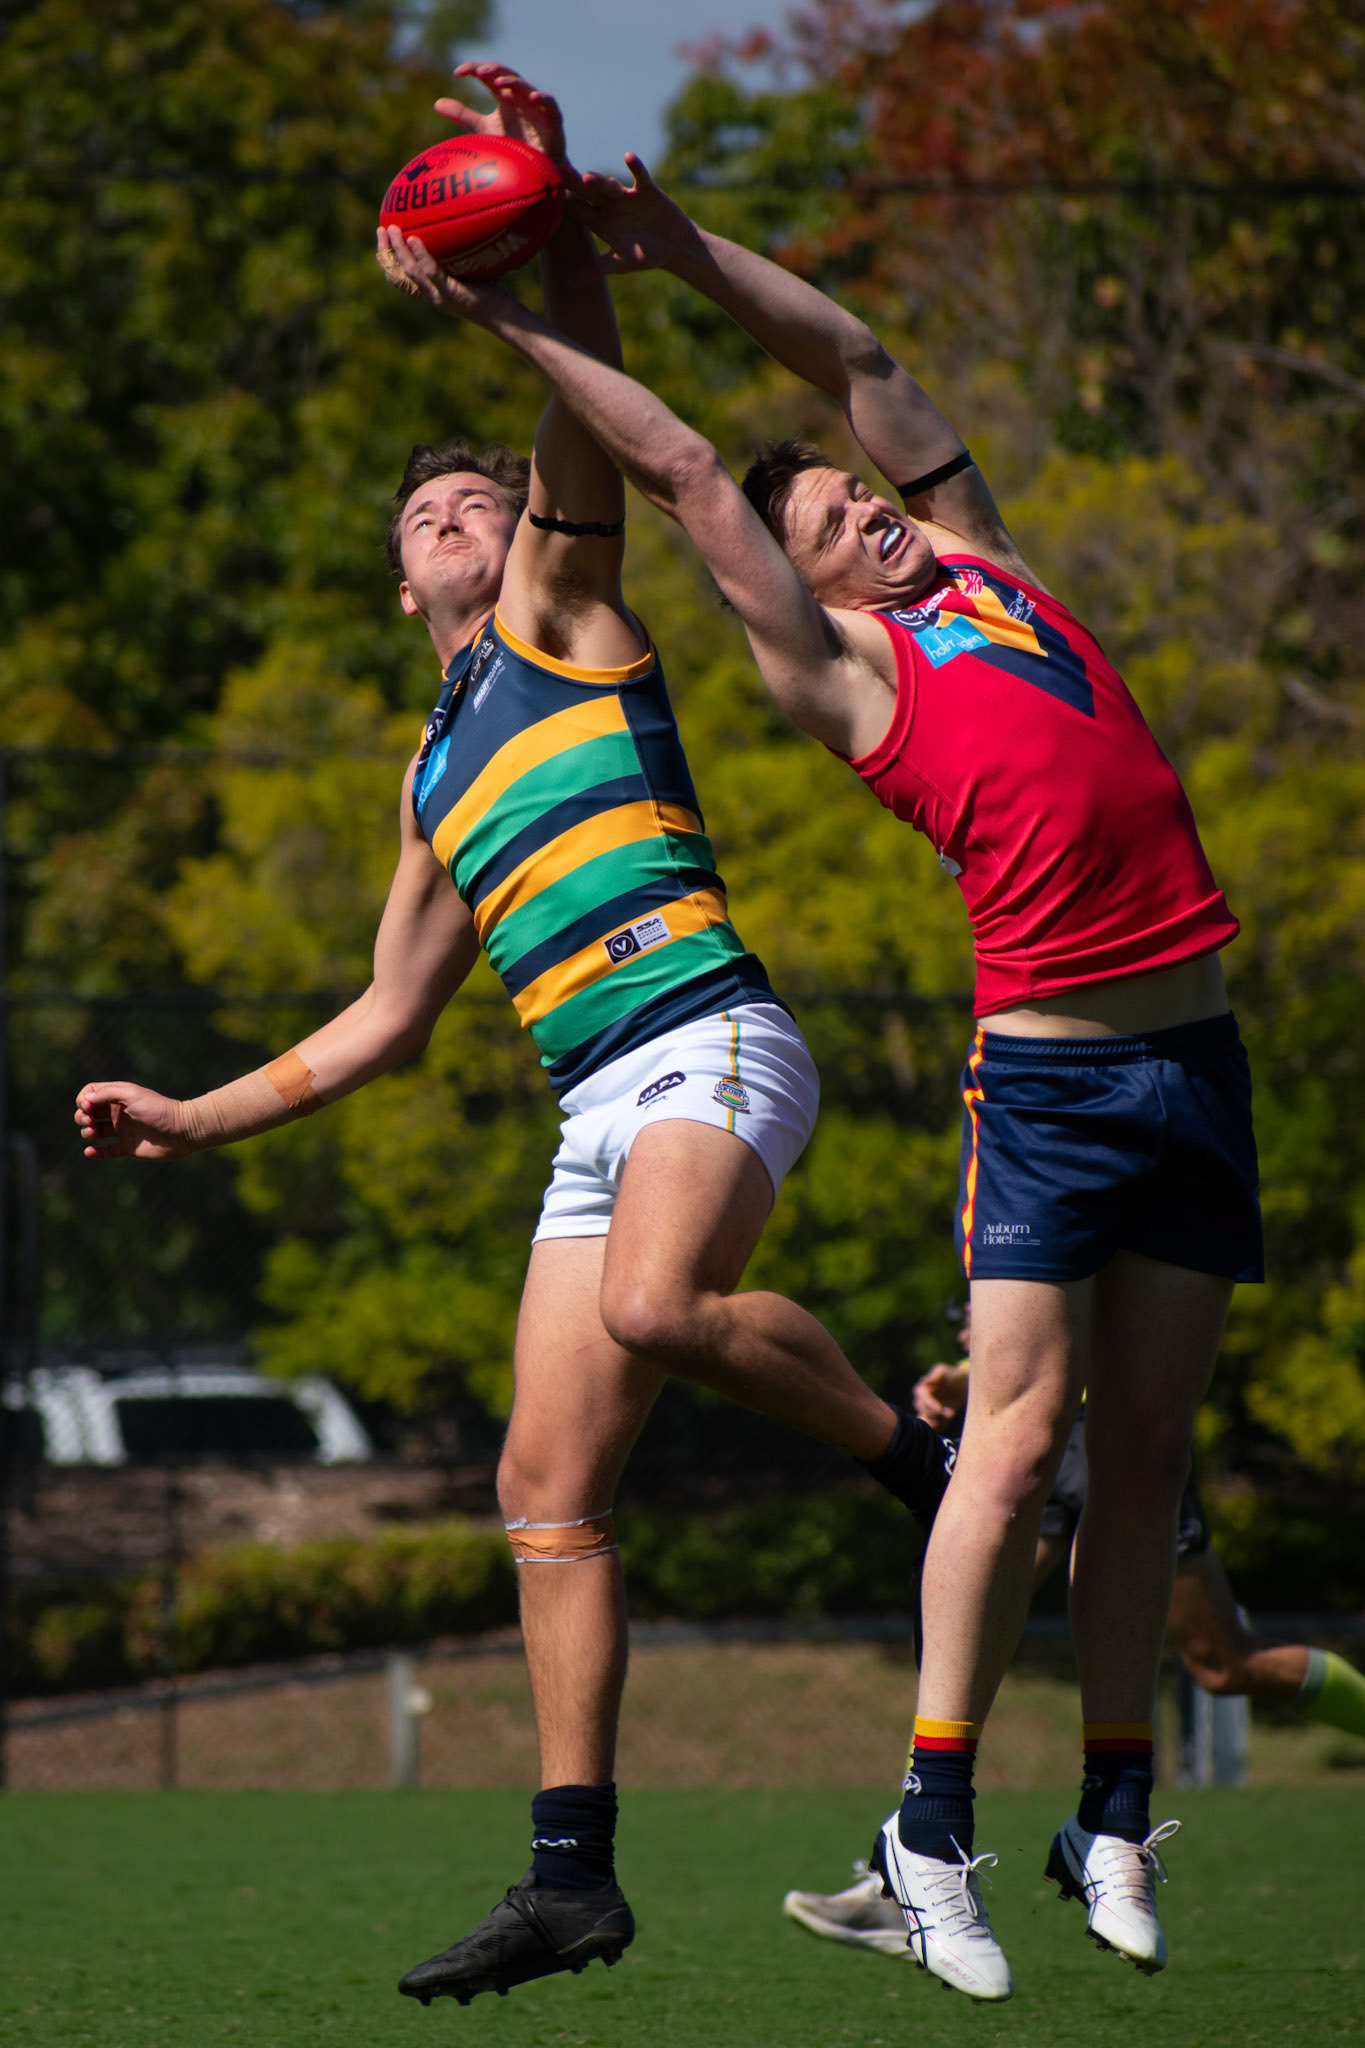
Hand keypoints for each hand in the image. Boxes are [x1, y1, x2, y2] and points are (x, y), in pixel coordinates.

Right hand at [75, 1082, 189, 1160]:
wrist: (181, 1130)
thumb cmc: (157, 1109)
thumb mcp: (131, 1094)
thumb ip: (107, 1093)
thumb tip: (86, 1100)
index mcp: (119, 1097)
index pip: (91, 1094)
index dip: (84, 1100)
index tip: (88, 1106)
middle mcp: (118, 1113)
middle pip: (89, 1112)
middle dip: (82, 1116)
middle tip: (89, 1121)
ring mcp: (123, 1130)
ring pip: (95, 1131)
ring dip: (87, 1132)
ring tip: (92, 1133)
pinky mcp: (128, 1147)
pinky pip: (106, 1151)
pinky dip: (96, 1152)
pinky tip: (89, 1151)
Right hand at [375, 224, 517, 319]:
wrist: (503, 317)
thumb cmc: (491, 292)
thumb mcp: (468, 272)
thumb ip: (456, 256)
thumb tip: (456, 226)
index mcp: (430, 291)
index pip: (399, 277)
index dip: (386, 258)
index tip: (382, 236)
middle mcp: (430, 295)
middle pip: (398, 275)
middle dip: (385, 252)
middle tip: (381, 229)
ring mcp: (439, 296)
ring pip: (410, 272)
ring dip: (399, 250)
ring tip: (393, 229)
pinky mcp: (452, 294)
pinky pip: (431, 273)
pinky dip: (421, 256)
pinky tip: (415, 240)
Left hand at [436, 60, 567, 166]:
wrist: (535, 171)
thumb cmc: (512, 147)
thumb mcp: (484, 129)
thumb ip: (463, 115)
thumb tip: (436, 103)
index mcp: (505, 97)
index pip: (488, 76)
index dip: (474, 70)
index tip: (457, 73)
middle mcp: (520, 98)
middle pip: (507, 75)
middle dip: (494, 71)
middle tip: (478, 72)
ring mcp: (537, 108)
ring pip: (526, 87)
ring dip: (513, 83)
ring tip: (499, 84)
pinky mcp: (553, 121)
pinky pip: (551, 106)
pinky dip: (543, 99)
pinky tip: (532, 97)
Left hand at [571, 154, 699, 277]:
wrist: (674, 247)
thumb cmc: (645, 256)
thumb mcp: (620, 264)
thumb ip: (596, 269)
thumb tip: (569, 284)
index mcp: (600, 222)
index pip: (578, 211)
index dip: (564, 204)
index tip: (547, 196)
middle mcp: (609, 206)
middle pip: (589, 193)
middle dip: (576, 183)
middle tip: (560, 171)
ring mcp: (627, 196)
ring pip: (610, 186)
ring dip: (601, 181)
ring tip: (589, 177)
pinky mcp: (646, 190)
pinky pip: (640, 176)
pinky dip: (636, 167)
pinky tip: (628, 157)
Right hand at [913, 1361, 969, 1428]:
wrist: (962, 1386)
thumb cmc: (953, 1376)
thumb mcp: (944, 1371)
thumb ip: (935, 1375)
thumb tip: (923, 1381)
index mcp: (923, 1388)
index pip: (921, 1396)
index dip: (929, 1404)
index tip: (940, 1409)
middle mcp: (922, 1399)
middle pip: (922, 1409)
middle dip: (935, 1412)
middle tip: (951, 1413)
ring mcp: (928, 1410)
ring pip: (926, 1418)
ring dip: (937, 1420)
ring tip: (950, 1417)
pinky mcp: (935, 1418)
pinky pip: (932, 1425)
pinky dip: (938, 1427)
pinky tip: (946, 1424)